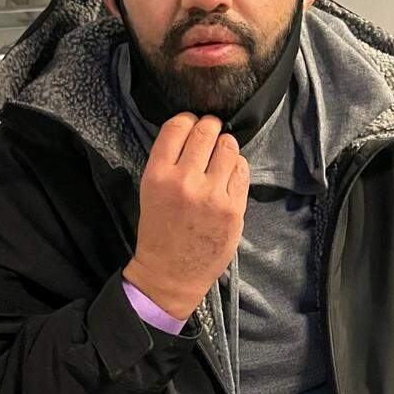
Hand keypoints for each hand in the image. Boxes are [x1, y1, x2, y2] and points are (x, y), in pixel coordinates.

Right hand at [124, 113, 249, 321]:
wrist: (170, 273)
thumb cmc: (159, 231)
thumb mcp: (151, 191)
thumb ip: (170, 162)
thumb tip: (196, 132)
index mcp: (158, 174)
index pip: (177, 126)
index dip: (188, 120)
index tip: (193, 125)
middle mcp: (185, 181)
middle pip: (207, 130)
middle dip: (211, 128)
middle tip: (211, 135)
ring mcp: (212, 195)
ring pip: (229, 147)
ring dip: (226, 146)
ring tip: (221, 157)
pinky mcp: (233, 209)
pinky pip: (242, 171)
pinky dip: (237, 168)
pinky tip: (229, 176)